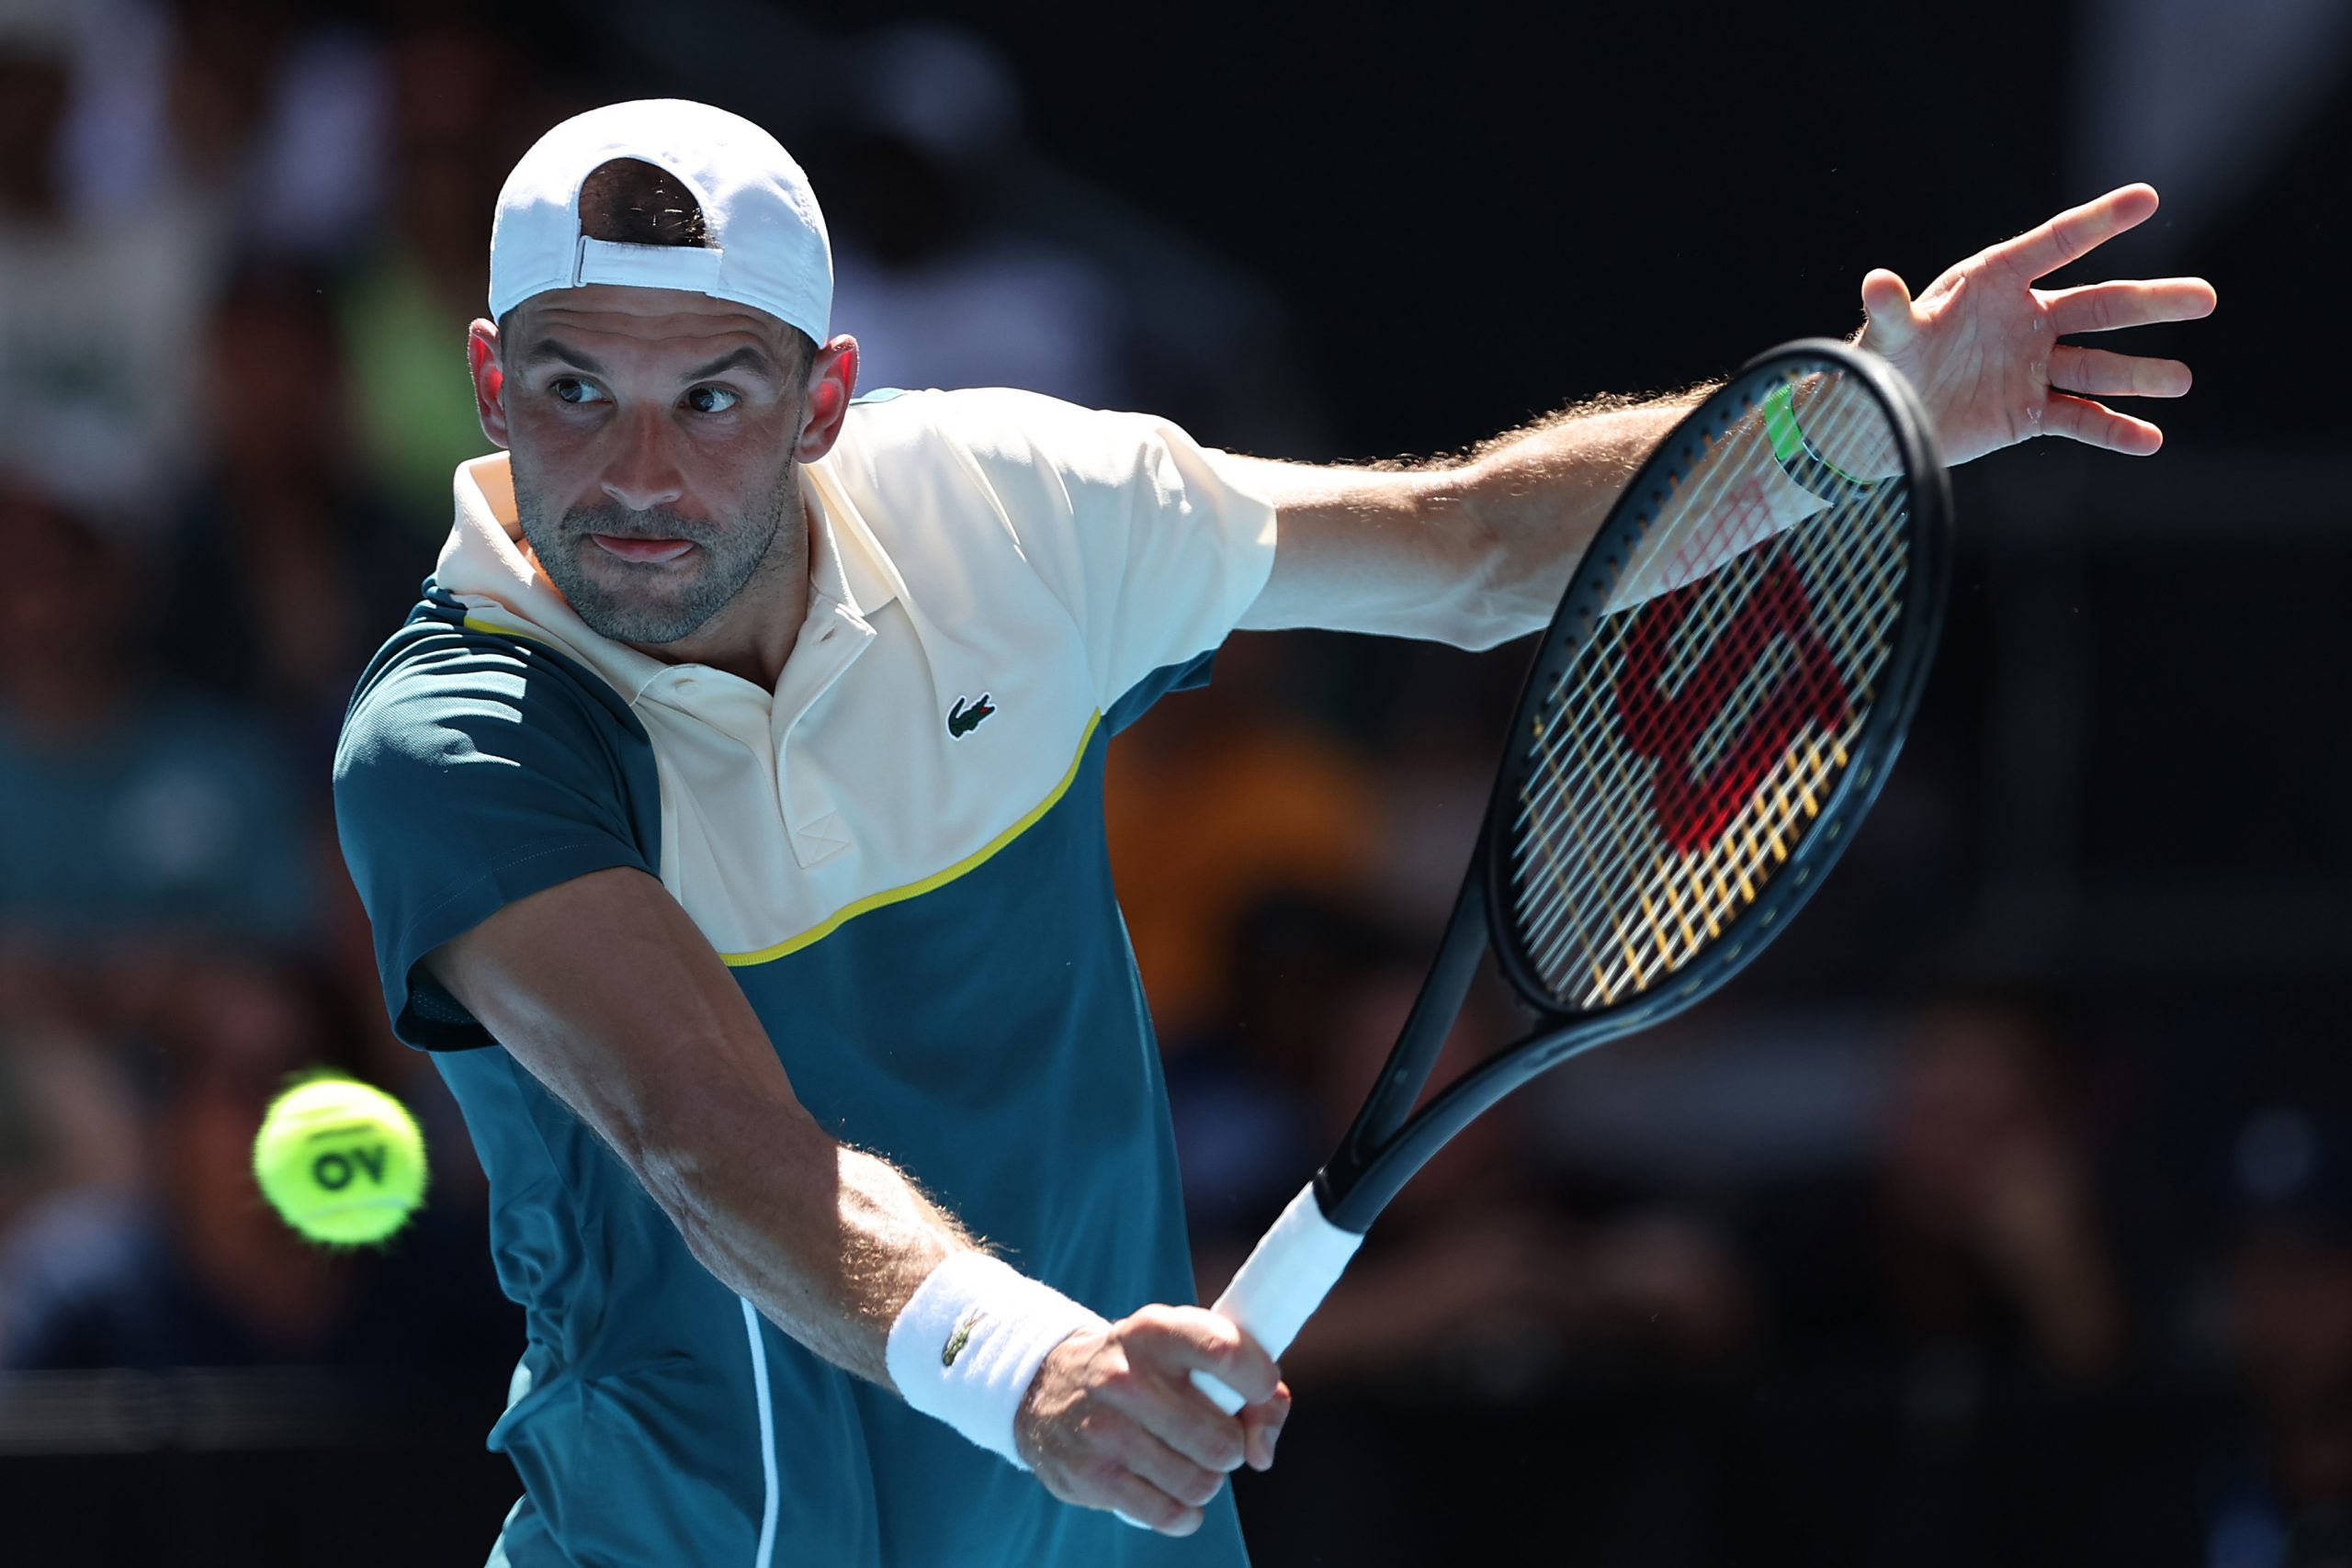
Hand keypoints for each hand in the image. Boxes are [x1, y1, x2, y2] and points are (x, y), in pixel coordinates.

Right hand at [1015, 1304, 1288, 1535]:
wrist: (1045, 1386)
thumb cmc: (1141, 1371)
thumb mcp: (1183, 1350)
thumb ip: (1248, 1382)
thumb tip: (1262, 1451)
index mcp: (1155, 1332)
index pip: (1225, 1352)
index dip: (1259, 1381)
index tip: (1260, 1392)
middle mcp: (1126, 1378)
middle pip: (1220, 1440)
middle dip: (1230, 1447)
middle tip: (1212, 1437)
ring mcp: (1104, 1429)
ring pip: (1199, 1482)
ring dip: (1206, 1480)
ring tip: (1187, 1461)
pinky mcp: (1091, 1476)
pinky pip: (1168, 1514)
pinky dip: (1183, 1512)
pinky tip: (1173, 1493)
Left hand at [1855, 183, 2216, 464]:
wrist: (1882, 417)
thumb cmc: (1884, 361)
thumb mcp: (1889, 334)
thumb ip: (1892, 309)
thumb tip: (1876, 281)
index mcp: (1995, 282)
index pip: (2054, 245)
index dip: (2098, 222)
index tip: (2146, 199)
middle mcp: (2026, 318)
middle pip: (2098, 305)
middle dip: (2150, 301)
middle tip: (2204, 297)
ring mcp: (2033, 365)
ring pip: (2097, 366)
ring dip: (2140, 375)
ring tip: (2182, 380)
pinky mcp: (2030, 411)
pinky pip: (2079, 418)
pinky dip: (2113, 430)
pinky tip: (2150, 439)